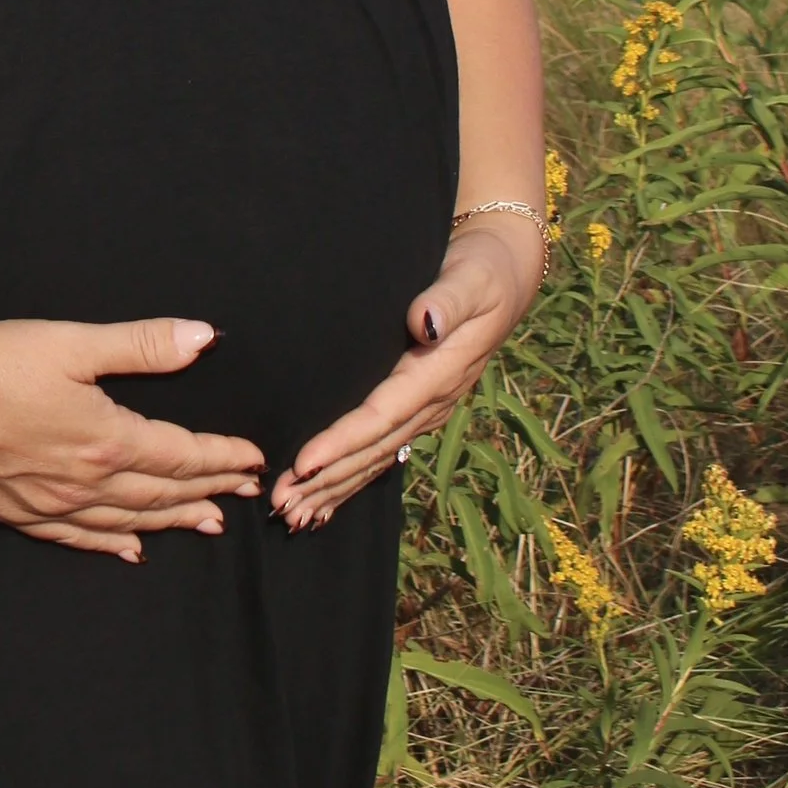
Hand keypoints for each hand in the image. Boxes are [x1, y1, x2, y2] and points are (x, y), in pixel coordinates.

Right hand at [0, 316, 263, 563]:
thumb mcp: (73, 342)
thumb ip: (143, 345)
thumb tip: (205, 337)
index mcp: (107, 439)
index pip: (182, 454)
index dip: (223, 457)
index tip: (255, 458)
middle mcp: (86, 482)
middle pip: (163, 493)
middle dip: (209, 489)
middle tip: (245, 493)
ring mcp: (52, 504)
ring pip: (128, 521)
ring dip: (172, 521)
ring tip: (208, 522)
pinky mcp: (19, 512)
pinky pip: (78, 539)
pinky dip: (112, 545)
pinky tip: (132, 550)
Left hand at [273, 219, 540, 531]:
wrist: (505, 278)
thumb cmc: (482, 272)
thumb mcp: (471, 279)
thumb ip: (447, 301)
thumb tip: (424, 323)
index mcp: (437, 375)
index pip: (382, 416)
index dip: (343, 442)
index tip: (305, 463)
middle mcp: (431, 402)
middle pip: (373, 450)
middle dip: (328, 480)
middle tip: (282, 505)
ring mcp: (425, 411)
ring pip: (374, 459)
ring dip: (334, 488)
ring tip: (292, 514)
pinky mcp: (416, 409)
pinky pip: (381, 452)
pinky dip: (351, 480)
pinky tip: (324, 504)